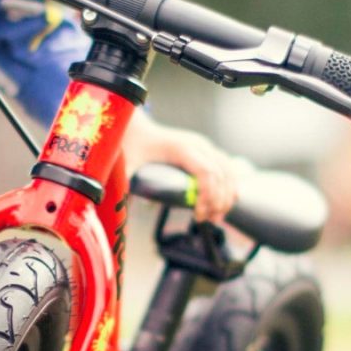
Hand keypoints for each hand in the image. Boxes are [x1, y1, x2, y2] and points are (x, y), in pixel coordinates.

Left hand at [125, 118, 241, 223]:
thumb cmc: (131, 147)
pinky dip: (231, 184)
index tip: (199, 216)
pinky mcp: (206, 149)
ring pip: (228, 170)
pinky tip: (228, 202)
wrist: (135, 128)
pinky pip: (227, 166)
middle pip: (221, 174)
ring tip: (217, 217)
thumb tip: (120, 211)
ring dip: (227, 195)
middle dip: (220, 201)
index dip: (208, 196)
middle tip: (209, 222)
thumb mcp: (126, 167)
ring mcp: (204, 145)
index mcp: (181, 148)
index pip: (206, 172)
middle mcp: (197, 144)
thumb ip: (124, 186)